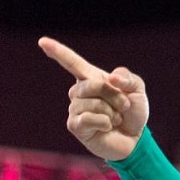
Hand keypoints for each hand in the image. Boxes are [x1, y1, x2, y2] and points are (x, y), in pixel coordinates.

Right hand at [38, 37, 148, 160]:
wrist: (136, 138)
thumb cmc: (133, 112)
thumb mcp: (137, 90)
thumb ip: (127, 78)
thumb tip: (111, 79)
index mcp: (91, 78)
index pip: (72, 62)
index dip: (57, 51)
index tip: (42, 41)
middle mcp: (79, 91)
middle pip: (93, 85)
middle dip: (115, 96)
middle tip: (124, 106)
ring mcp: (75, 109)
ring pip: (93, 104)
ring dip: (112, 112)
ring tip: (115, 119)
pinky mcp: (75, 126)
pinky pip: (88, 118)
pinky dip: (104, 122)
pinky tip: (107, 127)